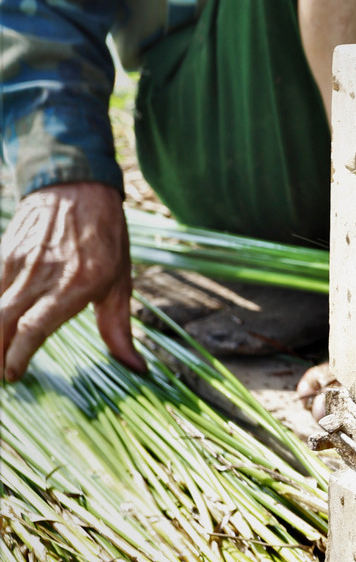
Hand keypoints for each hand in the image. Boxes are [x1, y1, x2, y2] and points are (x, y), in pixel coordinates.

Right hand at [1, 182, 143, 380]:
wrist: (78, 187)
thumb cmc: (106, 238)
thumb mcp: (120, 283)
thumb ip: (118, 328)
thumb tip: (136, 367)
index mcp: (76, 284)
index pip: (35, 327)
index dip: (19, 355)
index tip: (15, 375)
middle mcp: (44, 274)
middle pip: (4, 320)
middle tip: (2, 374)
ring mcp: (21, 261)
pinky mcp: (5, 251)